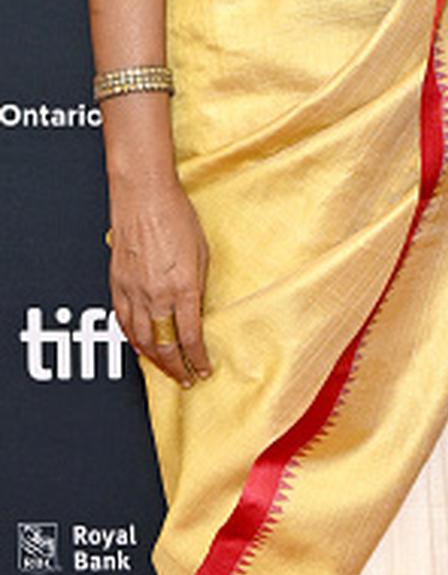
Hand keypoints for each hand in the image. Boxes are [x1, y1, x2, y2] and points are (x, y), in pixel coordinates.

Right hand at [109, 177, 210, 385]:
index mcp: (182, 287)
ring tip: (166, 369)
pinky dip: (132, 340)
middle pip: (164, 346)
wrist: (144, 197)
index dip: (197, 359)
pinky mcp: (117, 285)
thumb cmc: (176, 216)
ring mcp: (133, 292)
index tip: (203, 369)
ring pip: (141, 340)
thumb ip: (198, 285)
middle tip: (185, 378)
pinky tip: (140, 347)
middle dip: (176, 367)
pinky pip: (123, 323)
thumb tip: (196, 309)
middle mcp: (156, 295)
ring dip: (155, 360)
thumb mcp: (202, 252)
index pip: (190, 337)